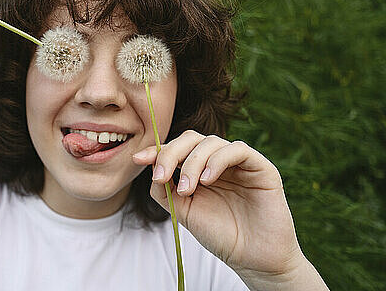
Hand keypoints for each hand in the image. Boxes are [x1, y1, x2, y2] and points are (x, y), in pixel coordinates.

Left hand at [132, 130, 304, 278]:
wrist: (253, 259)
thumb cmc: (221, 235)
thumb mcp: (184, 212)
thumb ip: (165, 190)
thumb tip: (151, 169)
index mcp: (201, 169)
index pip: (177, 149)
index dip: (157, 150)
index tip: (139, 160)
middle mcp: (219, 161)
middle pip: (191, 139)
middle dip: (171, 153)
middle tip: (161, 177)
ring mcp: (240, 163)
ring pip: (211, 142)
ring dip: (193, 162)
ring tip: (187, 190)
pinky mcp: (261, 167)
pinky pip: (237, 149)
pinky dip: (217, 160)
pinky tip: (207, 180)